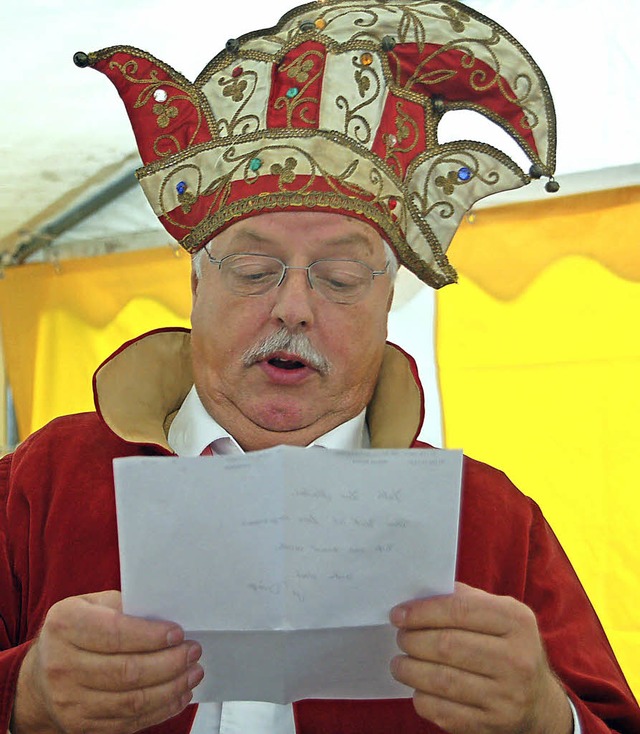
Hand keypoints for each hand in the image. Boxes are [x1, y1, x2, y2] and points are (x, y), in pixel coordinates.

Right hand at [11, 591, 202, 733]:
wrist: (40, 676)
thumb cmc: (75, 631)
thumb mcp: (91, 604)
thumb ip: (123, 604)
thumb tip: (165, 613)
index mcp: (65, 625)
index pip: (115, 633)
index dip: (151, 636)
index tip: (178, 633)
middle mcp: (62, 665)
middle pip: (127, 671)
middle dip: (169, 663)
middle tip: (193, 652)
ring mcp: (70, 701)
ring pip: (131, 701)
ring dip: (170, 688)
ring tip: (192, 673)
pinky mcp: (81, 726)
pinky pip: (128, 722)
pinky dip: (160, 710)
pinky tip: (178, 695)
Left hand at [389, 583, 572, 733]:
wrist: (538, 702)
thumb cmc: (507, 646)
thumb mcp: (499, 614)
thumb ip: (464, 599)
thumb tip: (418, 596)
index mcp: (516, 621)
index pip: (459, 610)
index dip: (422, 611)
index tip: (398, 615)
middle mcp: (516, 659)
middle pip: (446, 645)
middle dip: (412, 639)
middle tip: (400, 637)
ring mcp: (506, 696)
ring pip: (441, 680)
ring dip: (410, 669)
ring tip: (400, 663)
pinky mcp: (492, 724)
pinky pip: (443, 711)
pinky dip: (421, 698)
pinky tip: (418, 688)